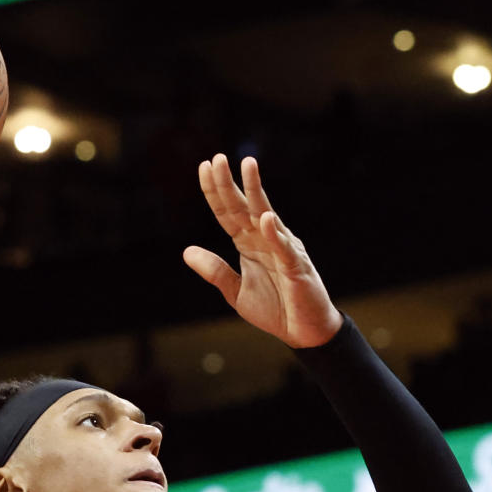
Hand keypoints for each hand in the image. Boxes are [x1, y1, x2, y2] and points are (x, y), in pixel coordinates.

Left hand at [184, 154, 342, 347]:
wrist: (304, 332)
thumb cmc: (275, 309)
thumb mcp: (235, 291)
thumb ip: (215, 271)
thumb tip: (187, 251)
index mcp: (249, 244)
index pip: (227, 213)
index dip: (215, 191)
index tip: (204, 167)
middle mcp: (265, 239)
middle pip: (243, 206)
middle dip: (230, 183)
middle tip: (217, 158)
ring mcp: (283, 249)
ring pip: (266, 215)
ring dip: (256, 191)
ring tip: (248, 166)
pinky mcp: (296, 267)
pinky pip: (284, 248)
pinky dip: (275, 234)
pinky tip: (266, 219)